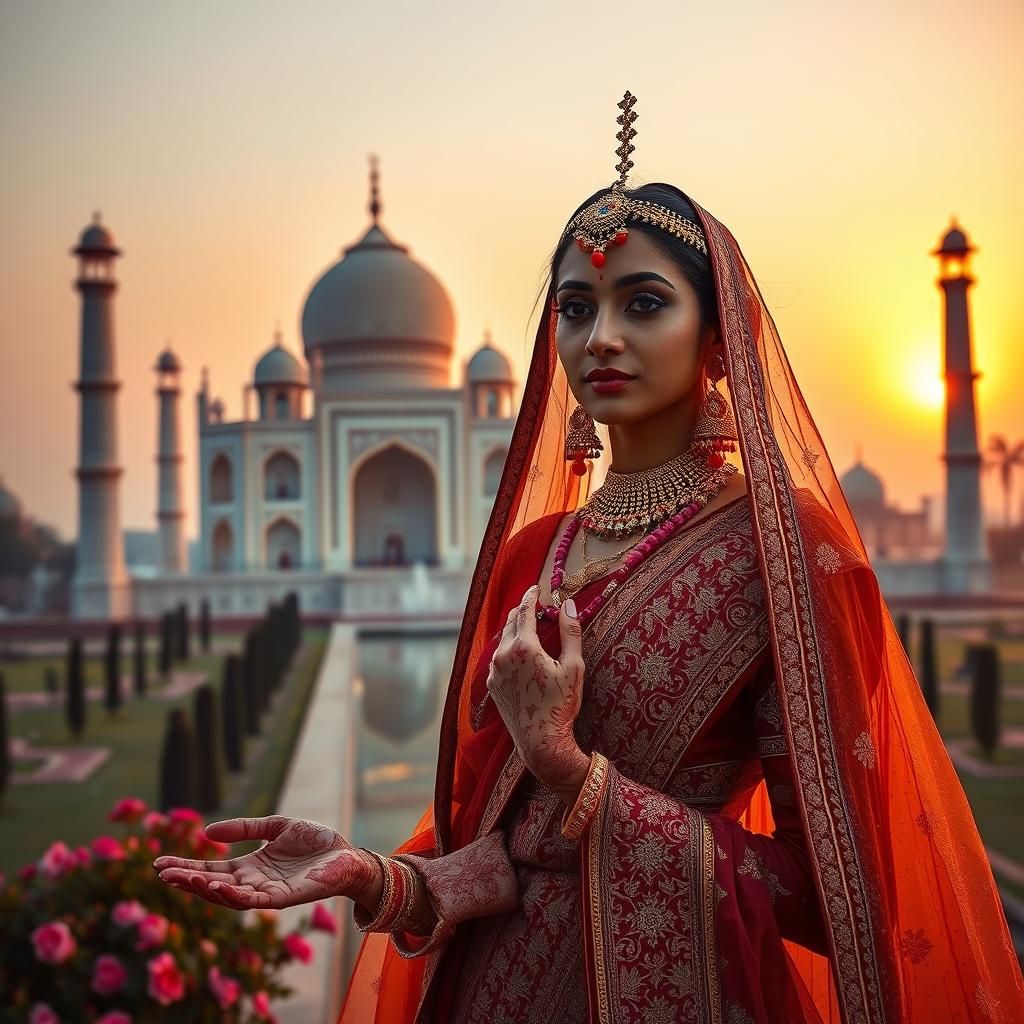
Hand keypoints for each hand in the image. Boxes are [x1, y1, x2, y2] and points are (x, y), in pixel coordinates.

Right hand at [152, 815, 378, 910]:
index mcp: (250, 868)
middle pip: (213, 884)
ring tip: (184, 878)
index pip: (211, 869)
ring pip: (228, 897)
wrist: (347, 854)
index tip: (160, 863)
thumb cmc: (316, 842)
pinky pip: (253, 901)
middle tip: (162, 873)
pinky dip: (233, 895)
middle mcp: (253, 884)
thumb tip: (208, 832)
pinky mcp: (283, 899)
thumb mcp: (277, 826)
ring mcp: (266, 893)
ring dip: (205, 888)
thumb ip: (246, 828)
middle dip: (187, 880)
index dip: (186, 866)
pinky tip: (217, 885)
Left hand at [486, 584, 589, 802]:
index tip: (536, 587)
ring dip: (514, 630)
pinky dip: (508, 649)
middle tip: (534, 605)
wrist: (541, 742)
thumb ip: (570, 632)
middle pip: (511, 622)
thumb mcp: (574, 667)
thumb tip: (568, 604)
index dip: (531, 596)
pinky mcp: (491, 685)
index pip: (525, 610)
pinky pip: (498, 659)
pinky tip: (519, 654)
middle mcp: (503, 655)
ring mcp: (494, 671)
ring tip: (528, 627)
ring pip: (502, 640)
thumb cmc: (561, 705)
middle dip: (522, 610)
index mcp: (523, 646)